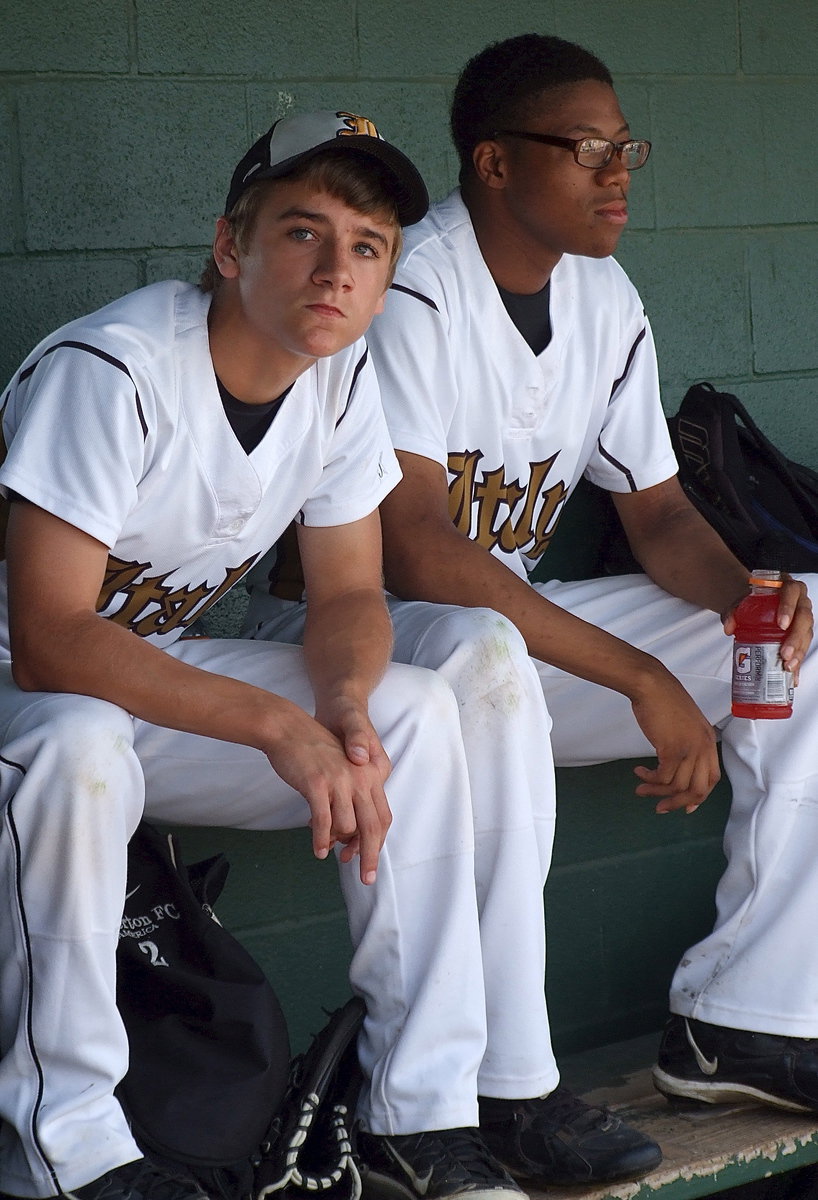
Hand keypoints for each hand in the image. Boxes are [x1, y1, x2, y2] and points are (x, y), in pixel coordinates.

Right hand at [263, 704, 391, 885]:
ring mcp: (340, 781)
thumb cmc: (312, 753)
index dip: (377, 842)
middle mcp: (360, 778)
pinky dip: (321, 840)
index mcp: (369, 775)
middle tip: (366, 879)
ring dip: (337, 843)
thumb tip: (346, 837)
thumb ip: (348, 799)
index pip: (382, 816)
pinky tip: (318, 851)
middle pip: (372, 826)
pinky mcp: (318, 784)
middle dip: (370, 857)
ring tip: (325, 846)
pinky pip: (324, 821)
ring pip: (348, 826)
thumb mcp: (341, 772)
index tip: (368, 861)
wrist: (288, 729)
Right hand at [629, 668, 720, 814]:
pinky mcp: (671, 749)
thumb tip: (676, 764)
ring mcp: (689, 749)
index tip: (685, 806)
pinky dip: (649, 779)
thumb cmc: (664, 700)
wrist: (652, 685)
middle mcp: (703, 747)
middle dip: (678, 803)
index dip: (699, 796)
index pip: (712, 779)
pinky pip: (662, 777)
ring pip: (677, 786)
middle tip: (661, 807)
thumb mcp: (684, 724)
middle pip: (697, 789)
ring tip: (641, 789)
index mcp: (708, 741)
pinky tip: (639, 773)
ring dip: (656, 791)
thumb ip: (686, 743)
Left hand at [723, 575, 812, 683]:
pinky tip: (792, 673)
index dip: (788, 607)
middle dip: (795, 638)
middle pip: (804, 617)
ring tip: (788, 666)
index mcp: (787, 587)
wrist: (754, 604)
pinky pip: (804, 646)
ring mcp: (803, 617)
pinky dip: (798, 660)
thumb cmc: (752, 601)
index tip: (781, 624)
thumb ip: (732, 612)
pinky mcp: (803, 633)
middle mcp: (800, 601)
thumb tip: (729, 628)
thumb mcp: (739, 603)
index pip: (791, 591)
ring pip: (807, 634)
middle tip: (785, 653)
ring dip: (799, 652)